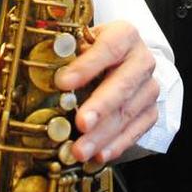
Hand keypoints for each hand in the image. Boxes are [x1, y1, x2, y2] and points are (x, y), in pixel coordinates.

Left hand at [53, 20, 159, 162]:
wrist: (121, 61)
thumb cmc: (93, 53)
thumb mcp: (80, 43)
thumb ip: (66, 55)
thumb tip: (41, 74)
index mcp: (124, 35)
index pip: (108, 48)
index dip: (86, 66)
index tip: (63, 83)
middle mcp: (141, 60)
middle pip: (122, 84)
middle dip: (100, 107)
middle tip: (80, 124)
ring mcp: (149, 87)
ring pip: (128, 112)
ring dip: (103, 135)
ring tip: (81, 150)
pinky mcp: (151, 110)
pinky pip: (137, 130)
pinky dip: (117, 145)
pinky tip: (100, 155)